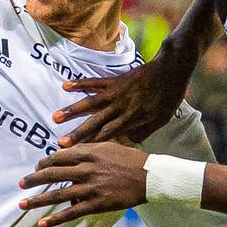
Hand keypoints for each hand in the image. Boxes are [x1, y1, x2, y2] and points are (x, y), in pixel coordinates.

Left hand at [18, 143, 146, 226]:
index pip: (59, 157)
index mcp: (89, 152)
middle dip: (33, 179)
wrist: (150, 176)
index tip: (36, 167)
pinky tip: (41, 223)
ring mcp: (90, 187)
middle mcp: (86, 169)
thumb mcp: (109, 146)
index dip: (44, 163)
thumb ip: (89, 148)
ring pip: (57, 194)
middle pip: (52, 174)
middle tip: (21, 184)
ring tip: (22, 204)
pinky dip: (54, 219)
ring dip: (37, 200)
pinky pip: (71, 212)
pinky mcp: (96, 203)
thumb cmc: (132, 159)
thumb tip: (71, 150)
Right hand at [53, 57, 186, 146]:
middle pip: (95, 123)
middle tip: (60, 144)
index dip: (92, 145)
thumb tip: (127, 142)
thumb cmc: (167, 97)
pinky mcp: (114, 80)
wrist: (170, 70)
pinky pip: (94, 82)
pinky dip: (79, 83)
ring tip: (55, 117)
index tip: (78, 155)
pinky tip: (65, 86)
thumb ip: (142, 132)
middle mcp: (119, 107)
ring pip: (90, 103)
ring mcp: (115, 93)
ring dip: (71, 111)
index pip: (108, 135)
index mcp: (131, 119)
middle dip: (77, 134)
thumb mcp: (159, 120)